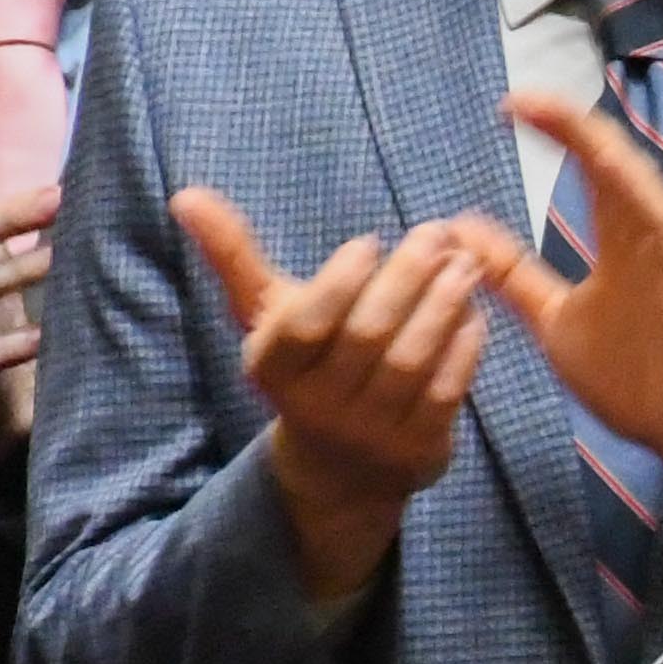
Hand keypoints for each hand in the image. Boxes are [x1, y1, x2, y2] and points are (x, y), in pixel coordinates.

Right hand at [173, 194, 498, 606]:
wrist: (338, 468)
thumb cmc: (306, 367)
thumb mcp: (268, 317)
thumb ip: (235, 257)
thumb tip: (187, 196)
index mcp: (273, 369)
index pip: (305, 325)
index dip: (339, 282)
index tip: (370, 241)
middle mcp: (318, 405)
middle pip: (368, 337)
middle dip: (406, 280)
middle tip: (436, 237)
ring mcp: (370, 432)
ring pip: (411, 363)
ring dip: (443, 308)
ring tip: (465, 265)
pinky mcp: (418, 448)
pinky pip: (447, 393)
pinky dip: (464, 350)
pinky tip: (475, 313)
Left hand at [478, 92, 662, 539]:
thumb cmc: (636, 380)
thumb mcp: (556, 323)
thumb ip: (515, 278)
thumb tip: (462, 231)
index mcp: (621, 243)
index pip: (587, 175)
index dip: (554, 136)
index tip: (509, 109)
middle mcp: (647, 237)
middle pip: (610, 164)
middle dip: (568, 125)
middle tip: (519, 97)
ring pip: (635, 181)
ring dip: (594, 143)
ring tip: (551, 111)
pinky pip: (660, 218)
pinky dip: (631, 185)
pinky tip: (602, 157)